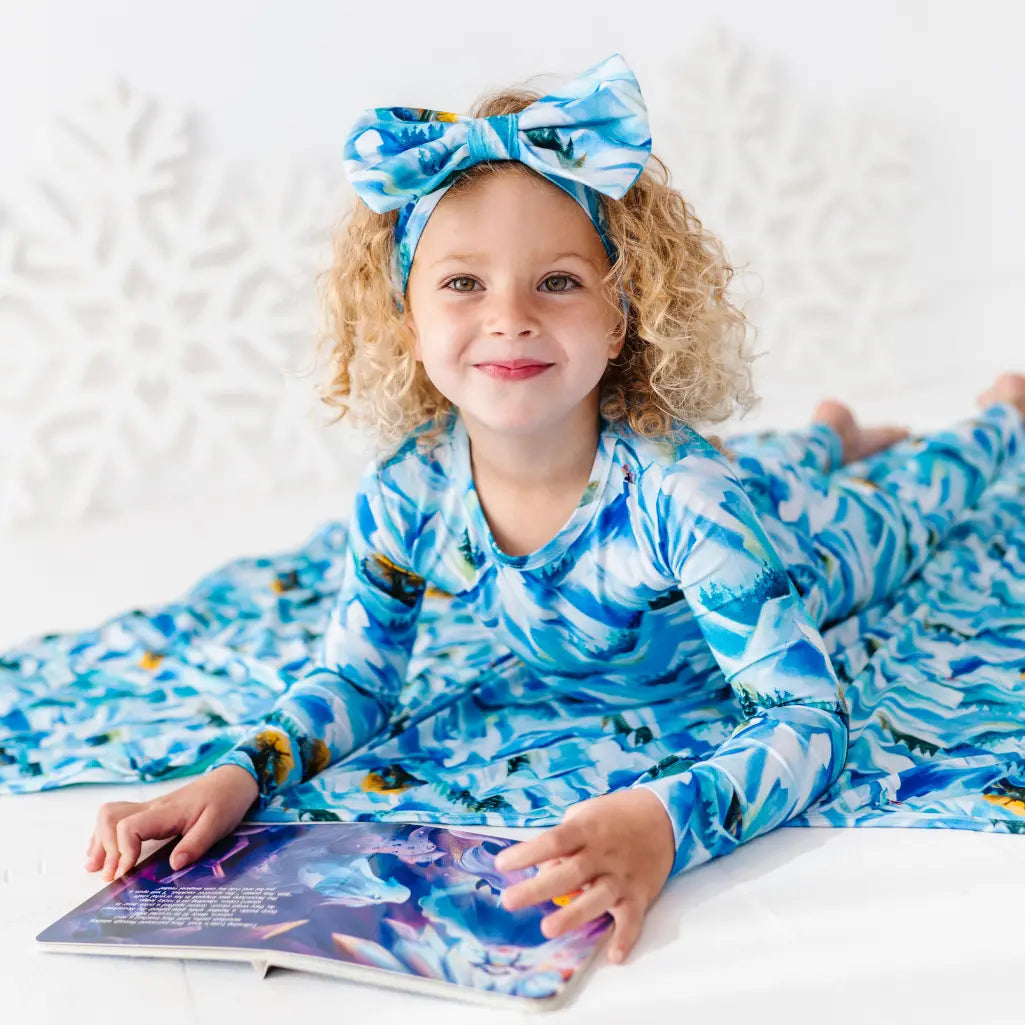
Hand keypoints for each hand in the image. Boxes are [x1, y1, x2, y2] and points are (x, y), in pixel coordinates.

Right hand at [84, 765, 259, 881]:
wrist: (233, 780)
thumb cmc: (226, 800)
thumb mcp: (218, 824)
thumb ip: (196, 844)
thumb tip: (174, 865)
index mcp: (166, 812)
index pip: (129, 827)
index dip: (122, 851)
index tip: (126, 873)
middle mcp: (152, 808)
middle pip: (110, 818)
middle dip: (104, 848)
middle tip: (110, 875)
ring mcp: (150, 808)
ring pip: (110, 815)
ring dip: (100, 840)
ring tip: (97, 867)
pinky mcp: (152, 812)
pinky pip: (119, 817)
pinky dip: (106, 834)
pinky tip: (105, 852)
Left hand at [494, 787, 675, 964]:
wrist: (663, 816)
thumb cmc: (614, 816)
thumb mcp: (585, 814)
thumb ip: (563, 840)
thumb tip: (542, 869)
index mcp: (586, 830)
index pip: (553, 841)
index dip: (527, 853)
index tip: (501, 865)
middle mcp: (603, 854)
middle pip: (569, 872)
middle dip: (539, 888)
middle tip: (509, 901)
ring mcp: (622, 876)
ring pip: (597, 897)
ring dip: (573, 914)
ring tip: (548, 928)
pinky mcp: (640, 895)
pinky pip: (633, 919)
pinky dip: (625, 938)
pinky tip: (614, 955)